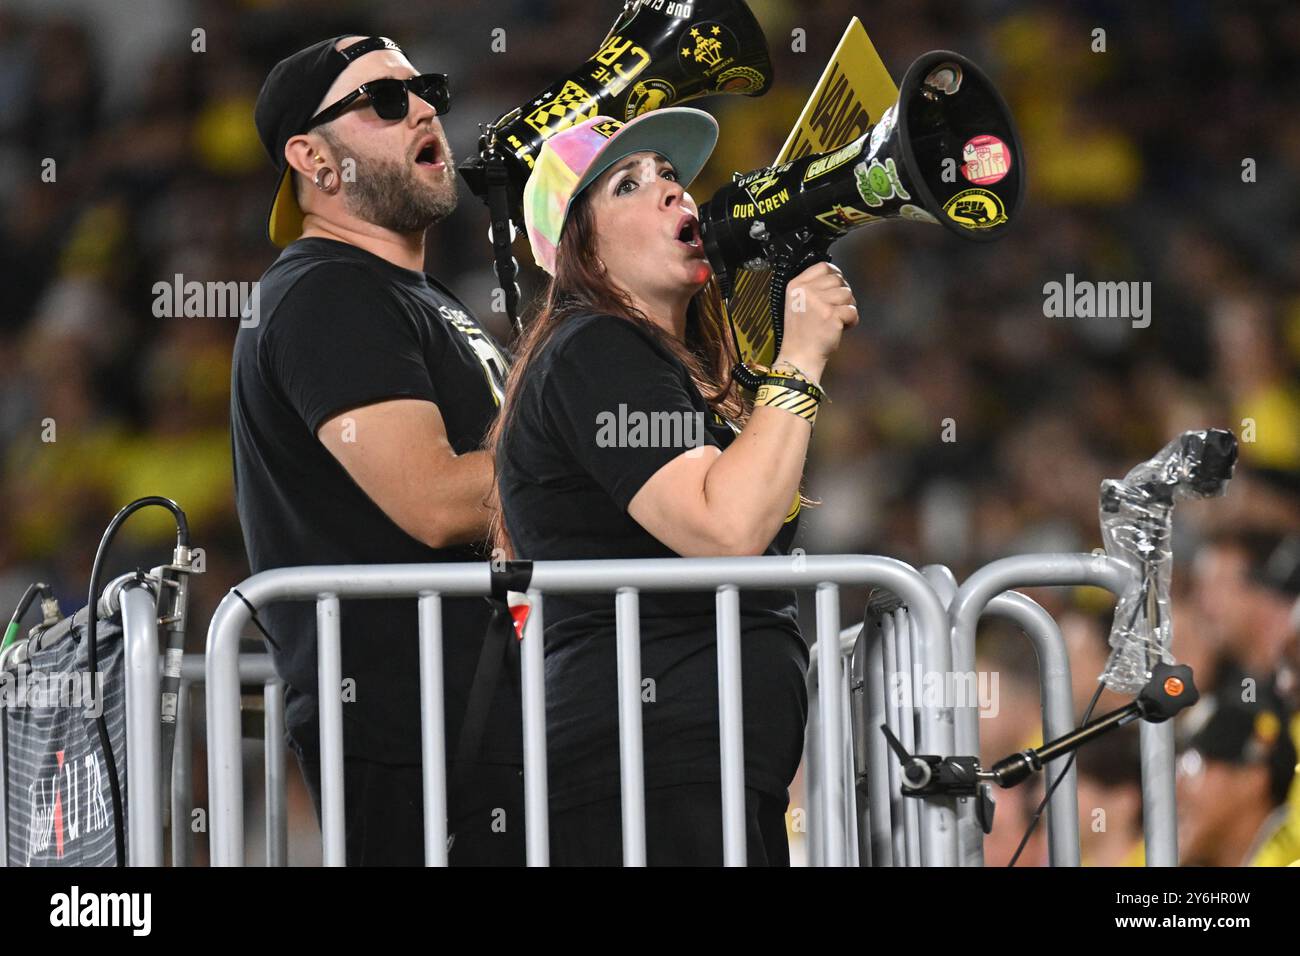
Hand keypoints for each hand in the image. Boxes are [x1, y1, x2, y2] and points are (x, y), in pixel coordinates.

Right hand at [776, 261, 857, 379]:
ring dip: (847, 307)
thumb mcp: (797, 302)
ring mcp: (819, 302)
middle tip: (835, 308)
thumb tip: (837, 277)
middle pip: (838, 279)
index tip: (835, 288)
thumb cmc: (800, 332)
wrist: (799, 356)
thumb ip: (812, 287)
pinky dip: (851, 321)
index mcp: (796, 285)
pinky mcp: (831, 315)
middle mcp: (806, 291)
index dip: (834, 275)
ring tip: (837, 319)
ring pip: (847, 294)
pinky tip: (841, 328)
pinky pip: (852, 311)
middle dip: (842, 294)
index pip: (823, 266)